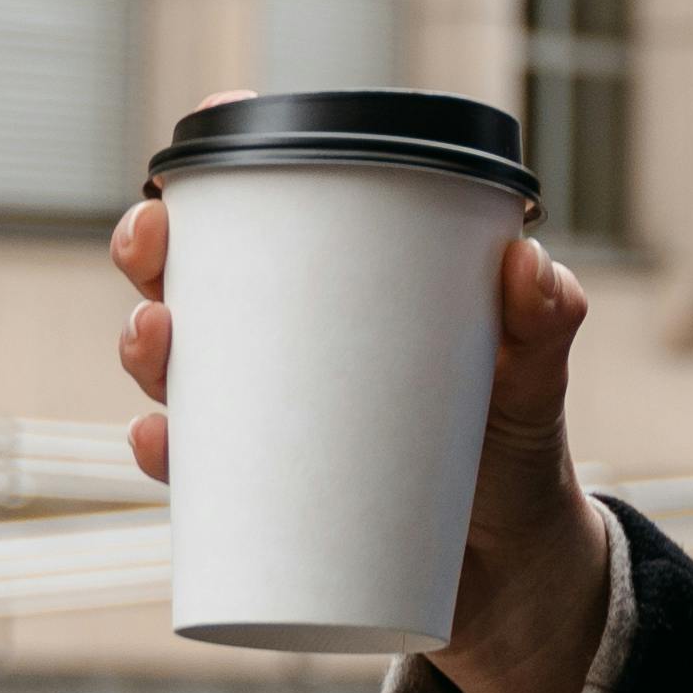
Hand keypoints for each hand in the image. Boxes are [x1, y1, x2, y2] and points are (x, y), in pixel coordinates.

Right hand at [113, 168, 611, 692]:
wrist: (511, 570)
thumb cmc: (516, 446)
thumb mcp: (534, 380)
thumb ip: (545, 324)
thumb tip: (529, 265)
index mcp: (350, 288)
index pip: (278, 208)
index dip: (231, 159)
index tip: (214, 121)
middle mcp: (294, 343)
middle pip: (198, 276)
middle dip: (154, 250)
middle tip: (153, 247)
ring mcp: (272, 418)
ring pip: (180, 365)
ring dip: (147, 345)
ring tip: (155, 340)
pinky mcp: (265, 494)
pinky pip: (196, 469)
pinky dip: (169, 453)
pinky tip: (159, 442)